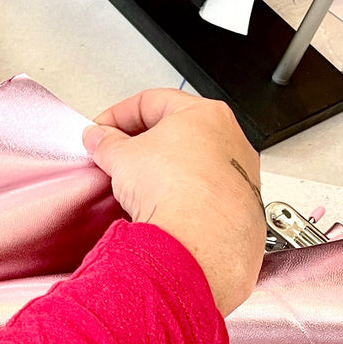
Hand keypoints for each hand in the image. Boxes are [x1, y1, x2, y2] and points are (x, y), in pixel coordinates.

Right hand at [83, 90, 263, 316]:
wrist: (198, 241)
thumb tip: (99, 139)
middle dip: (142, 143)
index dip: (118, 115)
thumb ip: (106, 142)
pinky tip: (165, 211)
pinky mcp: (243, 209)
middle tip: (117, 158)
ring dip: (165, 172)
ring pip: (195, 165)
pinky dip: (185, 199)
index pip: (151, 102)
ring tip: (139, 189)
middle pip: (177, 132)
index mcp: (205, 113)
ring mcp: (242, 175)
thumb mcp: (121, 157)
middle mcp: (231, 139)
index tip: (101, 131)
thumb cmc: (175, 191)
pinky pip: (206, 196)